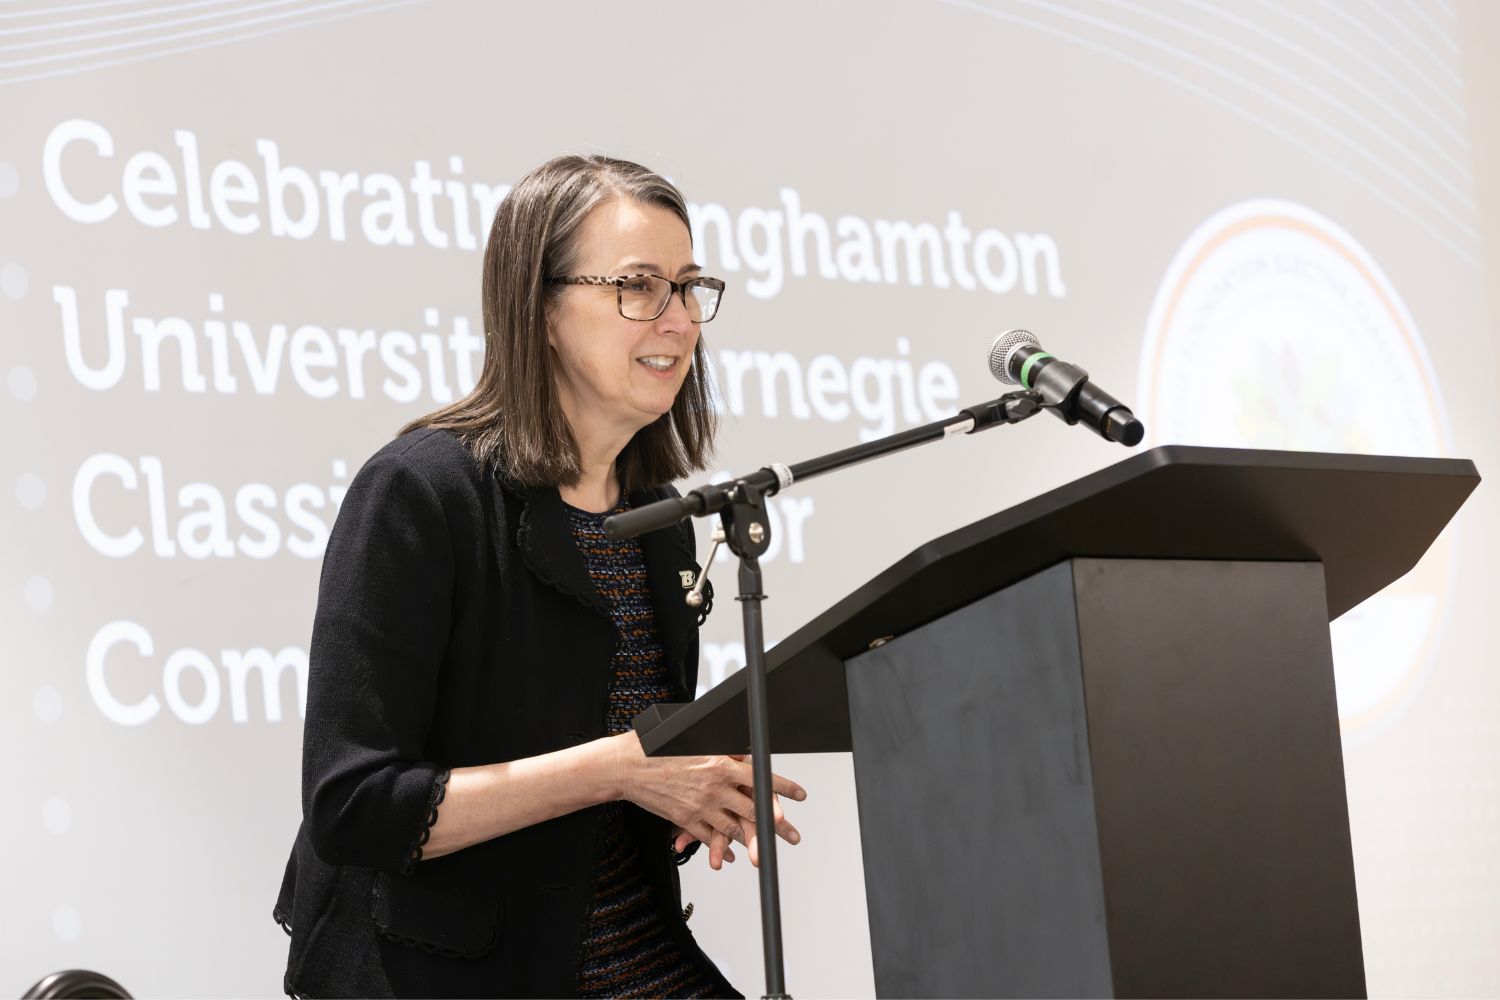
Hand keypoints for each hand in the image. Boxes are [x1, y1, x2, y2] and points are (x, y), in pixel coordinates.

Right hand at [612, 732, 805, 867]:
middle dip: (776, 825)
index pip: (761, 777)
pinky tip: (731, 854)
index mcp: (721, 763)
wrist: (627, 766)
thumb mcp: (696, 738)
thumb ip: (722, 748)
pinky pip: (710, 838)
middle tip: (792, 834)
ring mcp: (700, 806)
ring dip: (752, 840)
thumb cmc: (657, 746)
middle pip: (754, 809)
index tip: (799, 795)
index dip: (783, 788)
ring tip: (765, 850)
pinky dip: (722, 848)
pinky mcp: (685, 819)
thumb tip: (743, 753)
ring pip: (734, 828)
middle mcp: (715, 787)